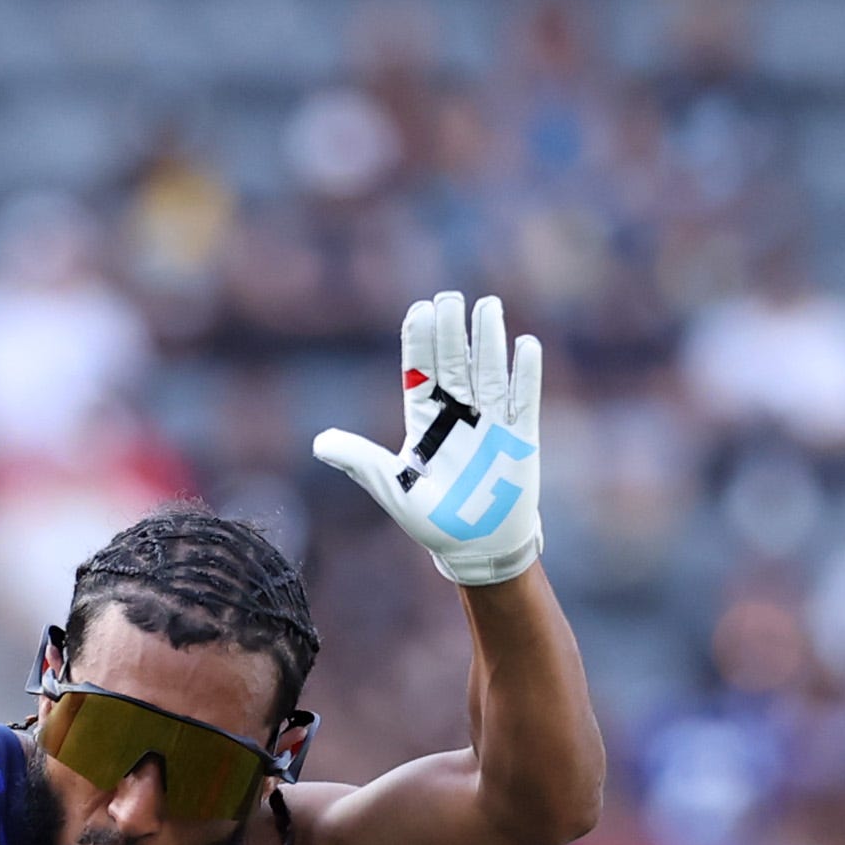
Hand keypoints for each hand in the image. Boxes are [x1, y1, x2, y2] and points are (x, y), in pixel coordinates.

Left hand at [315, 292, 544, 588]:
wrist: (477, 548)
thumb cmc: (434, 519)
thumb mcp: (392, 488)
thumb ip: (359, 461)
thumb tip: (318, 444)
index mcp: (425, 419)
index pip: (420, 370)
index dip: (420, 340)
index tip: (420, 309)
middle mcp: (457, 413)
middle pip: (454, 362)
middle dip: (452, 330)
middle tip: (451, 297)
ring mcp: (490, 423)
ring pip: (489, 372)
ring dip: (489, 340)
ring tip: (488, 306)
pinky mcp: (521, 438)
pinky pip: (524, 399)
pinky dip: (526, 374)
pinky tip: (526, 345)